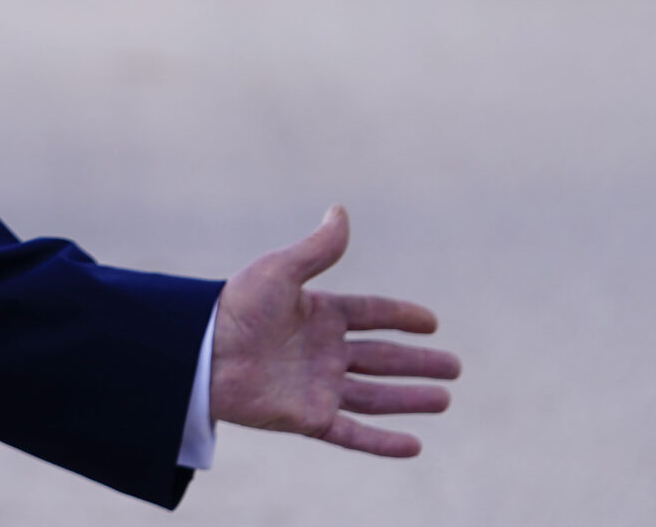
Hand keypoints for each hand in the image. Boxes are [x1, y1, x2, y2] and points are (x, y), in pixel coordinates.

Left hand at [210, 206, 459, 456]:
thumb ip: (317, 250)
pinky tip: (415, 445)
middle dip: (417, 363)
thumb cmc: (234, 308)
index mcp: (316, 314)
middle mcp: (321, 352)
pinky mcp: (307, 418)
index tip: (432, 322)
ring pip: (375, 396)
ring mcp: (316, 386)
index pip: (370, 314)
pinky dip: (383, 442)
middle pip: (380, 358)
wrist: (200, 353)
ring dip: (410, 399)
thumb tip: (340, 210)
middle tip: (455, 366)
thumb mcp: (280, 272)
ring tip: (445, 399)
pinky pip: (353, 434)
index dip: (401, 316)